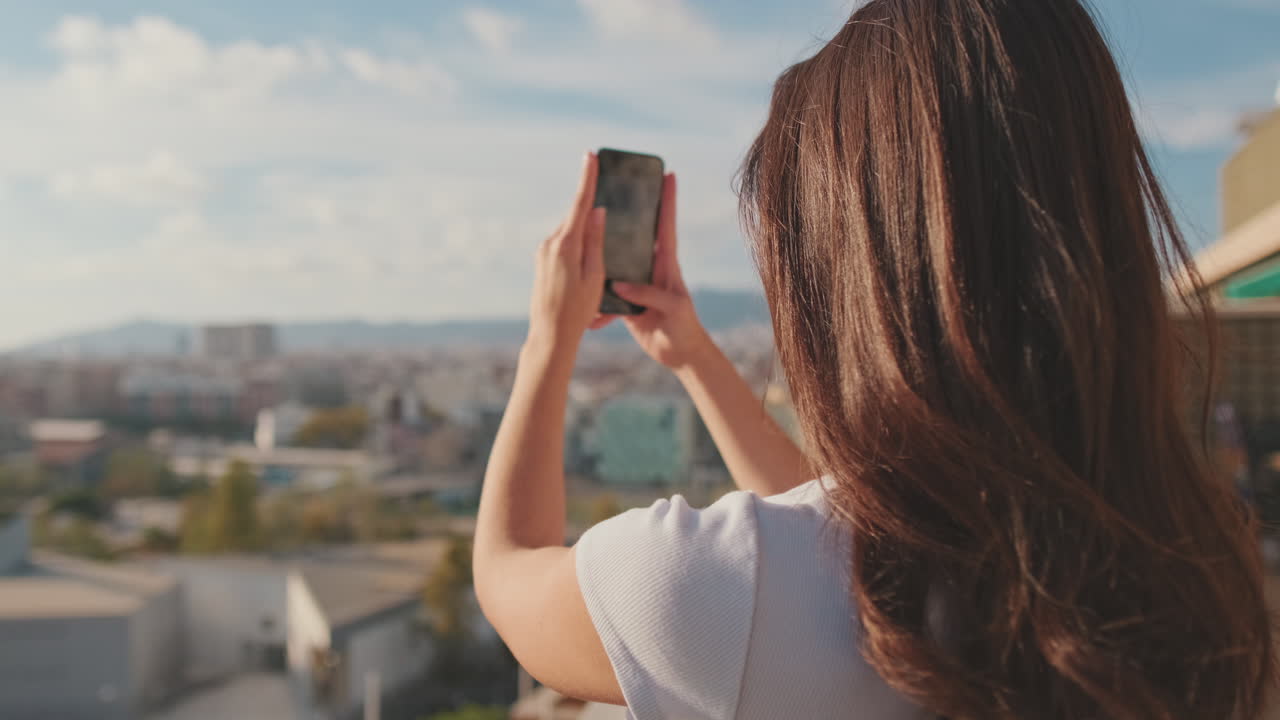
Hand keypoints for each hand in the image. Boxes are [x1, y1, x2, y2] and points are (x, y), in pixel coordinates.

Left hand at [527, 152, 607, 351]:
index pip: (580, 204)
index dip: (587, 178)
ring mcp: (543, 252)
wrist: (550, 333)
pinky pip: (564, 245)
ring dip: (585, 234)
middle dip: (591, 210)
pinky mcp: (541, 261)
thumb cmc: (577, 310)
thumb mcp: (595, 275)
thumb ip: (595, 241)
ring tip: (599, 251)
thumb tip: (597, 212)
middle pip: (576, 217)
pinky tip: (586, 262)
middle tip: (604, 196)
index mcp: (566, 245)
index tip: (590, 156)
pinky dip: (577, 246)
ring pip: (570, 233)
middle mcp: (550, 244)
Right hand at [589, 173, 711, 369]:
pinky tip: (585, 308)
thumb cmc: (684, 328)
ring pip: (616, 261)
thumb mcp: (672, 308)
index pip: (666, 225)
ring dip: (602, 252)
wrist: (680, 354)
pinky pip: (607, 295)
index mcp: (667, 264)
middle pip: (637, 234)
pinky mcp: (626, 302)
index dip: (668, 200)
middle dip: (628, 212)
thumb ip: (649, 294)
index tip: (668, 174)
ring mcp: (637, 284)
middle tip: (615, 188)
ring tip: (583, 233)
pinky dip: (596, 303)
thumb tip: (619, 283)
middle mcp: (650, 268)